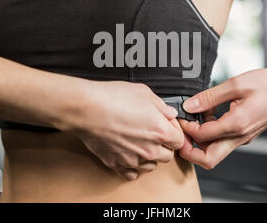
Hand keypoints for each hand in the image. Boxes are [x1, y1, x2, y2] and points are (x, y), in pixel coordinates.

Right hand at [62, 80, 183, 179]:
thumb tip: (169, 113)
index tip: (167, 126)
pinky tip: (129, 153)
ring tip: (140, 142)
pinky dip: (133, 166)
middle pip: (168, 155)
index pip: (179, 140)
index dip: (174, 131)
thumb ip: (161, 106)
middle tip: (154, 133)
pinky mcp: (117, 164)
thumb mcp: (144, 92)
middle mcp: (149, 149)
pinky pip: (132, 173)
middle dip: (164, 145)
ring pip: (151, 166)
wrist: (87, 109)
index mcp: (160, 131)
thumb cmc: (112, 98)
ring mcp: (133, 159)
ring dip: (150, 156)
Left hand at [178, 67, 266, 169]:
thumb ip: (210, 96)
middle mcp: (240, 136)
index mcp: (237, 125)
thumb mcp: (236, 84)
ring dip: (200, 140)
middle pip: (208, 159)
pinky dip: (211, 133)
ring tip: (195, 118)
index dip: (186, 127)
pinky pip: (223, 141)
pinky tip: (208, 114)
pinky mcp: (245, 134)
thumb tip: (189, 105)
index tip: (180, 115)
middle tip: (181, 131)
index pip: (202, 136)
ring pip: (215, 152)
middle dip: (189, 150)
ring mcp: (243, 138)